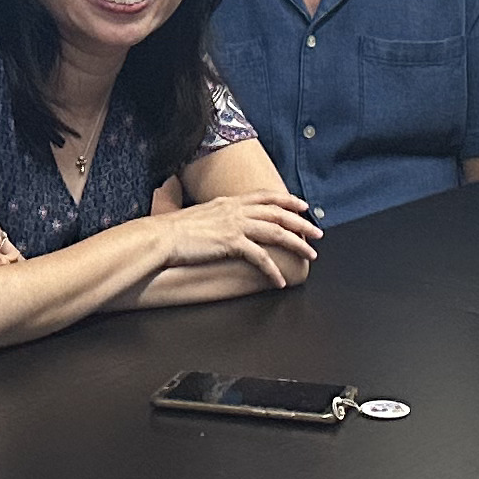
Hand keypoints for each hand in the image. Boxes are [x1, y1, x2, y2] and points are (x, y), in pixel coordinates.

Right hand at [159, 192, 324, 288]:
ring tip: (310, 256)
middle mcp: (235, 209)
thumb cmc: (174, 230)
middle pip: (278, 213)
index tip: (304, 206)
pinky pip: (260, 257)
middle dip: (302, 223)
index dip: (288, 200)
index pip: (266, 197)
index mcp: (229, 201)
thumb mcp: (200, 214)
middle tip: (318, 234)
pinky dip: (273, 270)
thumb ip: (216, 214)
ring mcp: (234, 225)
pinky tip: (280, 281)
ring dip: (297, 244)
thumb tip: (221, 218)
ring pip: (276, 231)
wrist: (161, 237)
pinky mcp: (231, 243)